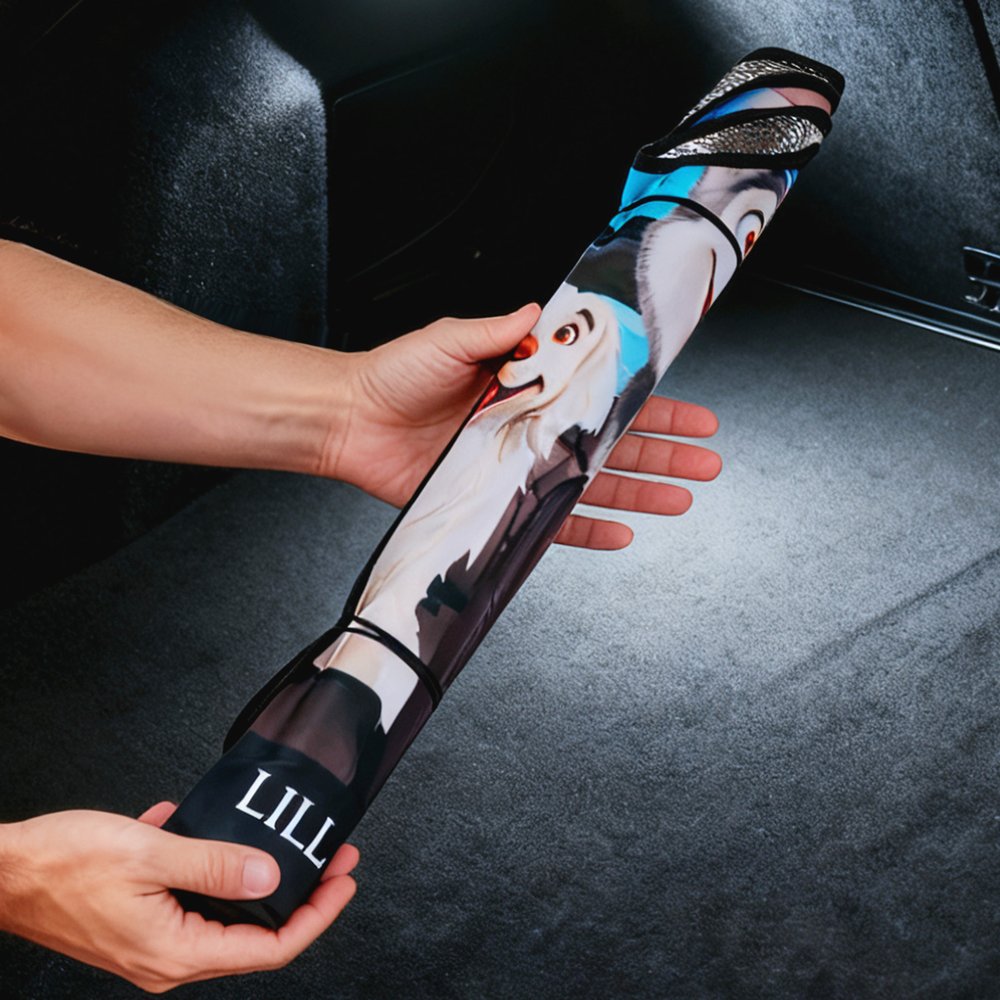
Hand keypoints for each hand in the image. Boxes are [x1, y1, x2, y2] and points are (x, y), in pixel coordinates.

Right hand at [0, 803, 357, 992]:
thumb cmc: (60, 865)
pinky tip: (211, 830)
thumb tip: (271, 877)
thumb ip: (216, 866)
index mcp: (175, 952)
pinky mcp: (141, 919)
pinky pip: (192, 896)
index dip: (317, 915)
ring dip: (260, 878)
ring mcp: (154, 940)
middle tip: (331, 858)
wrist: (1, 871)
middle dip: (301, 894)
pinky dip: (212, 866)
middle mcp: (168, 957)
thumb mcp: (150, 855)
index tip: (343, 881)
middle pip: (256, 933)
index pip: (271, 948)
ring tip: (290, 844)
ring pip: (227, 913)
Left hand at [328, 304, 721, 548]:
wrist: (350, 418)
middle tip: (708, 461)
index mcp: (531, 382)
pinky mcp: (496, 499)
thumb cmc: (394, 374)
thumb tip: (540, 311)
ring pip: (593, 483)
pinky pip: (550, 521)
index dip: (648, 399)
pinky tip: (623, 531)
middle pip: (612, 442)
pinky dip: (586, 529)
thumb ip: (499, 329)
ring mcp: (518, 465)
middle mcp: (532, 425)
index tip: (689, 404)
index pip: (603, 391)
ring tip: (685, 498)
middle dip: (664, 450)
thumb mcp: (452, 338)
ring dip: (641, 491)